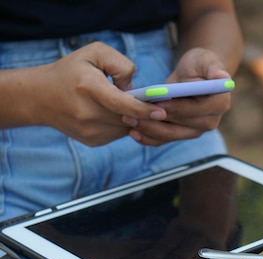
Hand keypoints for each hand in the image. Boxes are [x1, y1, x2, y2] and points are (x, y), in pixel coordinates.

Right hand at [34, 42, 166, 145]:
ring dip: (133, 117)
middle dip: (143, 111)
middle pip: (128, 117)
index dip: (144, 109)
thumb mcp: (94, 53)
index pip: (121, 103)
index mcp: (88, 87)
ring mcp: (89, 130)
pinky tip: (113, 112)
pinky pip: (120, 134)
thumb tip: (135, 90)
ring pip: (127, 127)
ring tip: (124, 103)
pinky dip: (123, 123)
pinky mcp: (92, 141)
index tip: (161, 111)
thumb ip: (121, 65)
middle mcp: (88, 112)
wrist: (41, 97)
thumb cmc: (72, 71)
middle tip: (152, 101)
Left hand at [123, 48, 232, 145]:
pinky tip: (133, 132)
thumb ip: (213, 68)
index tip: (157, 104)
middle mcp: (210, 121)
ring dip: (149, 129)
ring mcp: (196, 130)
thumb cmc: (199, 65)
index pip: (198, 110)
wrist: (193, 76)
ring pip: (171, 135)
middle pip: (183, 126)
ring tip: (128, 120)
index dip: (178, 108)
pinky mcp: (182, 134)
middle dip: (158, 120)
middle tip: (134, 112)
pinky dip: (148, 138)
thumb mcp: (205, 60)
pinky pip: (165, 140)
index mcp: (220, 104)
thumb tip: (223, 77)